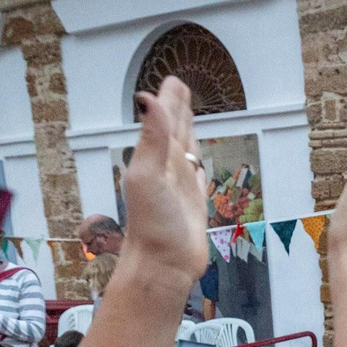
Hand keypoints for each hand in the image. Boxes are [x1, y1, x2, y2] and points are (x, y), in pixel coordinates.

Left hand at [124, 77, 209, 277]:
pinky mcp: (192, 207)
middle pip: (174, 133)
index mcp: (156, 159)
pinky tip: (198, 166)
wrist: (163, 266)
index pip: (165, 122)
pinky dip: (199, 167)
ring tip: (190, 120)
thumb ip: (153, 137)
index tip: (173, 81)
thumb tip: (148, 97)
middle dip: (178, 111)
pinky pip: (197, 179)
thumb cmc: (154, 224)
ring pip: (186, 154)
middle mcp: (167, 170)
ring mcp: (180, 189)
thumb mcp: (149, 175)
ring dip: (188, 135)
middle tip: (181, 89)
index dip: (169, 102)